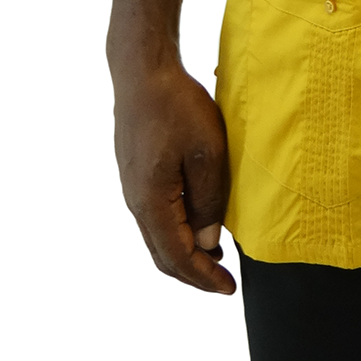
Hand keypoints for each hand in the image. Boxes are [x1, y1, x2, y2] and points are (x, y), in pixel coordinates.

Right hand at [112, 63, 235, 294]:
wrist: (143, 72)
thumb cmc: (177, 107)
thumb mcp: (207, 154)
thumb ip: (208, 202)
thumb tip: (208, 242)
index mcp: (151, 202)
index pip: (177, 257)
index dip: (203, 277)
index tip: (229, 288)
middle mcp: (135, 201)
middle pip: (162, 254)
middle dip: (193, 272)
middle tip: (223, 280)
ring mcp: (132, 188)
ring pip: (157, 236)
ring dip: (185, 251)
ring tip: (216, 254)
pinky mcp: (136, 174)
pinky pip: (155, 216)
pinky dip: (176, 230)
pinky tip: (198, 221)